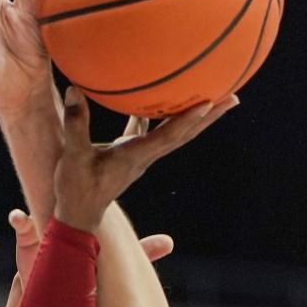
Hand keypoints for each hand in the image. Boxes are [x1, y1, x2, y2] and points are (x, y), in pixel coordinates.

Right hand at [53, 88, 237, 232]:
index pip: (168, 137)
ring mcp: (141, 156)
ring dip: (196, 116)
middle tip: (233, 97)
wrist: (78, 217)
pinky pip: (153, 130)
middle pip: (184, 134)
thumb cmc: (75, 190)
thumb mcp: (72, 157)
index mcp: (134, 157)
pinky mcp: (131, 154)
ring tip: (215, 95)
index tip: (210, 102)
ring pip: (174, 133)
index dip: (188, 120)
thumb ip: (75, 124)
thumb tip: (76, 90)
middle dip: (209, 117)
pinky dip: (162, 114)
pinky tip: (161, 94)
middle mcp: (145, 157)